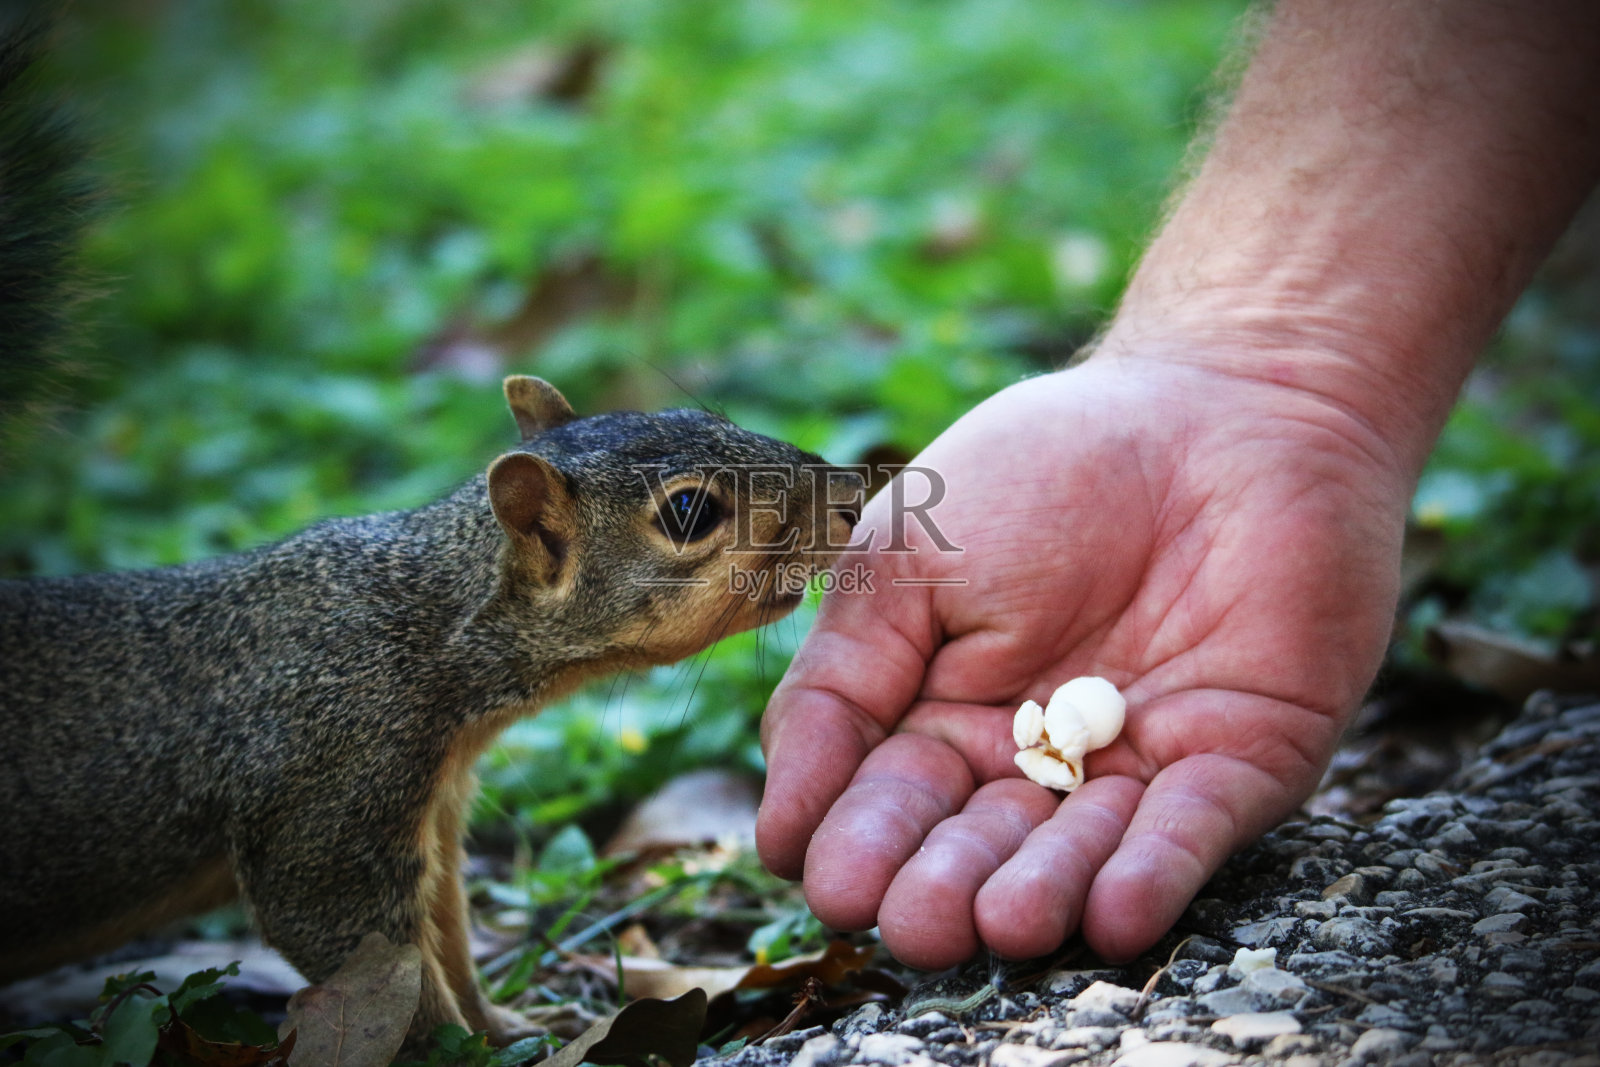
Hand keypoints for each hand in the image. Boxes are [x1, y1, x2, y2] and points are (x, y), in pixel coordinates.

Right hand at [757, 353, 1410, 965]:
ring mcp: (1135, 768)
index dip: (855, 843)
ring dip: (1039, 895)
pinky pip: (1191, 834)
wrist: (1219, 402)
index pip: (884, 803)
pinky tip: (1113, 915)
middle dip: (941, 888)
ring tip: (1003, 922)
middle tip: (918, 920)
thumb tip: (777, 825)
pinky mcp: (1238, 763)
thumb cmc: (1041, 470)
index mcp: (938, 717)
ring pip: (1075, 857)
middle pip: (972, 849)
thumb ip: (841, 683)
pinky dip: (1153, 876)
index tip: (830, 880)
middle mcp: (1032, 763)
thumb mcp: (905, 560)